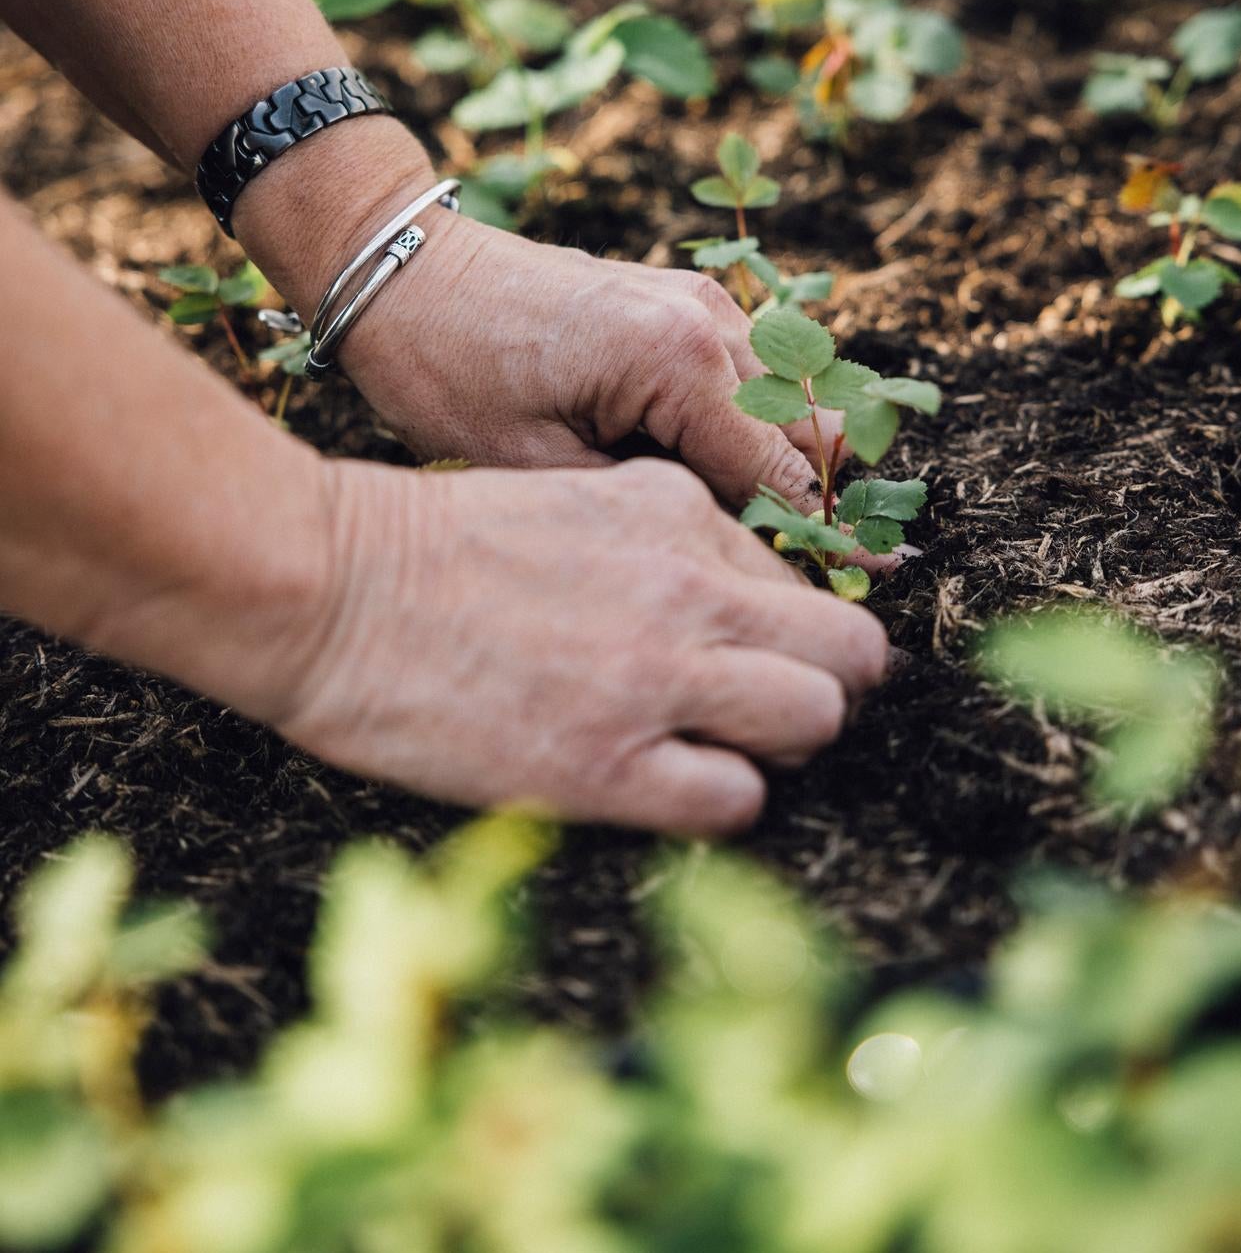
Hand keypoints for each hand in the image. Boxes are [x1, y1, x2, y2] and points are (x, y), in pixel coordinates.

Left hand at [235, 124, 858, 520]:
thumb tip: (724, 553)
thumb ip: (642, 509)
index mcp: (680, 362)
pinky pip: (745, 373)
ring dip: (781, 463)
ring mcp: (698, 301)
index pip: (783, 474)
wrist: (399, 270)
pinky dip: (747, 427)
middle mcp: (708, 321)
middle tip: (812, 575)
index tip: (867, 589)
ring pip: (785, 399)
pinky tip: (709, 480)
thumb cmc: (447, 372)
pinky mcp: (677, 300)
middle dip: (815, 502)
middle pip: (807, 431)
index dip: (821, 539)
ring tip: (758, 539)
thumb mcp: (537, 466)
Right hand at [279, 456, 888, 832]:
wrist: (328, 586)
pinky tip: (660, 786)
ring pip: (816, 721)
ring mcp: (656, 676)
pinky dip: (719, 801)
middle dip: (825, 687)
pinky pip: (738, 800)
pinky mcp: (609, 764)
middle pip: (847, 652)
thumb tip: (728, 612)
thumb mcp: (571, 503)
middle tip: (767, 713)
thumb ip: (660, 544)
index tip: (752, 659)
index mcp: (676, 509)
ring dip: (780, 745)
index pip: (803, 583)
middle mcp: (689, 586)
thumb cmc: (427, 548)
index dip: (787, 633)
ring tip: (715, 751)